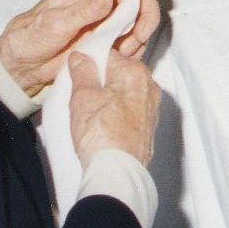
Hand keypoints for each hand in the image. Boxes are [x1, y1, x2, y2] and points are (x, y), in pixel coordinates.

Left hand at [0, 0, 161, 96]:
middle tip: (138, 35)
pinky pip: (133, 38)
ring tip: (123, 52)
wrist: (23, 66)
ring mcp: (108, 17)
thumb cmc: (30, 39)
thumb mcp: (52, 25)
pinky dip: (134, 48)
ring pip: (140, 15)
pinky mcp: (110, 37)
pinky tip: (118, 57)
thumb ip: (81, 11)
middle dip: (146, 12)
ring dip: (140, 33)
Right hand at [68, 49, 160, 167]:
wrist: (118, 172)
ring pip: (124, 93)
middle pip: (119, 74)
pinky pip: (130, 110)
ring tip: (90, 114)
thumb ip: (82, 72)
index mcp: (135, 72)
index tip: (77, 74)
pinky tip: (102, 126)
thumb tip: (81, 55)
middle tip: (80, 97)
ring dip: (108, 98)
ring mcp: (151, 108)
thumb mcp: (83, 97)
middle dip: (100, 82)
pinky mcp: (149, 126)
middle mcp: (149, 86)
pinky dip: (117, 113)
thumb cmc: (100, 134)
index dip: (90, 62)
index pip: (109, 55)